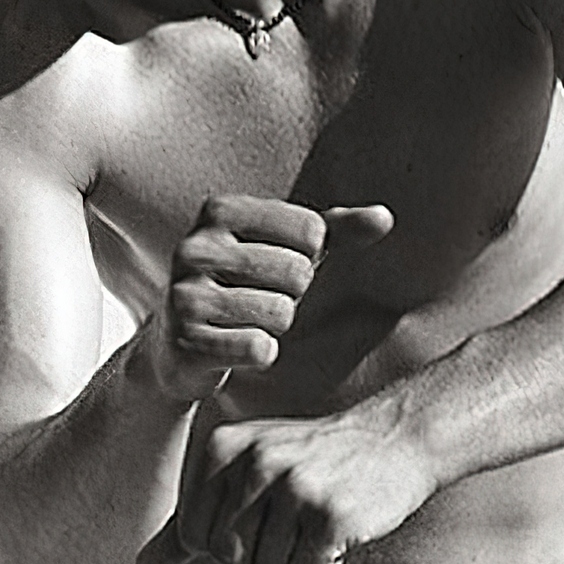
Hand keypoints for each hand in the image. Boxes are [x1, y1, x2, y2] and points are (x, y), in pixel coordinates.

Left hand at [134, 402, 437, 563]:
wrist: (393, 439)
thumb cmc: (311, 462)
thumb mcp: (244, 476)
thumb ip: (188, 524)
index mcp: (221, 448)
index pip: (194, 538)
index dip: (228, 542)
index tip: (260, 510)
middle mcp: (252, 462)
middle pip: (228, 558)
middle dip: (261, 553)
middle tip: (292, 517)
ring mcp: (292, 485)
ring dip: (296, 557)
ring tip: (317, 516)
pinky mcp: (330, 514)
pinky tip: (339, 528)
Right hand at [138, 195, 393, 404]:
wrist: (178, 346)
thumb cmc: (244, 286)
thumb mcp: (286, 248)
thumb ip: (336, 229)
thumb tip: (385, 218)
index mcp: (220, 210)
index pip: (312, 231)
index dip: (309, 258)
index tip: (277, 266)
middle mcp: (195, 246)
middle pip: (298, 272)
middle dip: (292, 294)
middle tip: (260, 299)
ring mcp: (185, 293)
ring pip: (281, 313)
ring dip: (275, 326)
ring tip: (246, 321)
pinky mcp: (186, 340)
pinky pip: (259, 348)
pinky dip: (260, 353)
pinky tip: (237, 348)